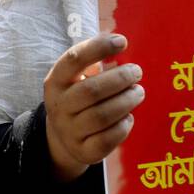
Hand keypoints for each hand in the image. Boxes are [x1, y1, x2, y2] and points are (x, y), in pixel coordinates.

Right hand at [43, 33, 143, 182]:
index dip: (98, 48)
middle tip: (136, 72)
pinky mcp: (83, 151)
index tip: (122, 42)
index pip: (73, 60)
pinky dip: (123, 126)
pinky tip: (128, 117)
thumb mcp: (76, 78)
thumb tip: (120, 42)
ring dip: (126, 101)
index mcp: (55, 82)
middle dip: (120, 79)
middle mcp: (58, 106)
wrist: (62, 138)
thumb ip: (94, 61)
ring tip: (138, 92)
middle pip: (91, 91)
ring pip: (102, 116)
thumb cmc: (77, 98)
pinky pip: (107, 139)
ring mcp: (69, 131)